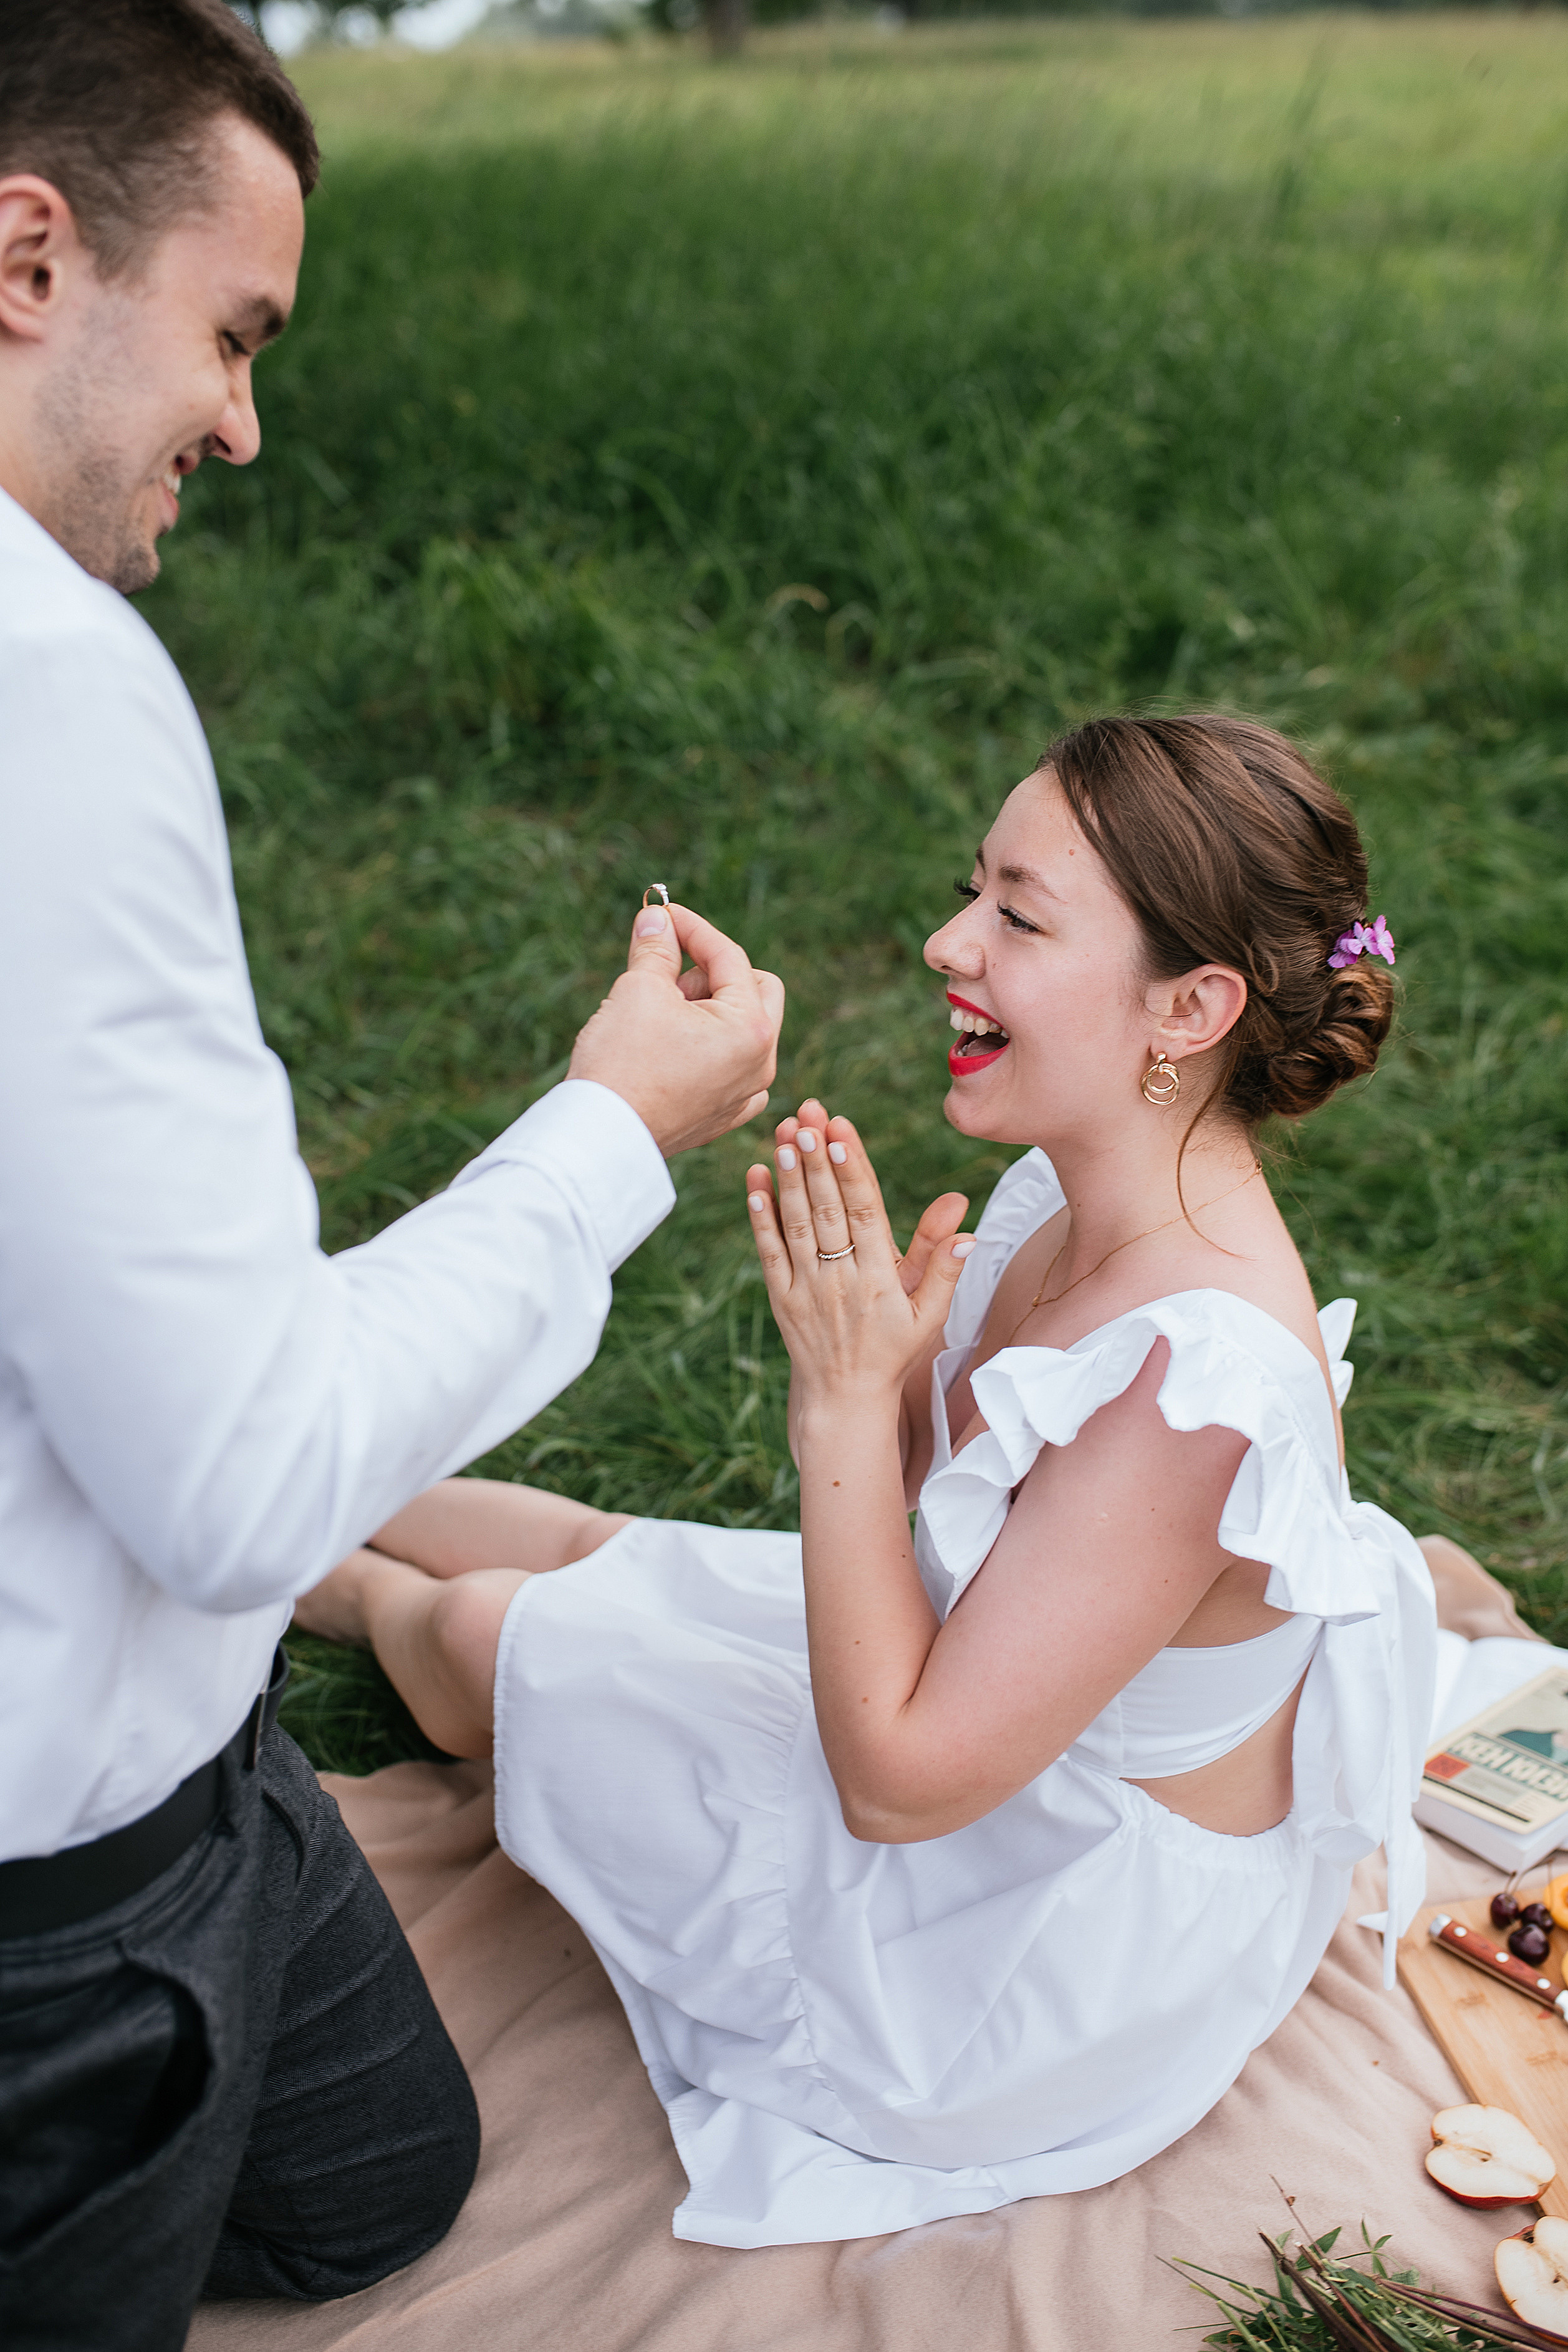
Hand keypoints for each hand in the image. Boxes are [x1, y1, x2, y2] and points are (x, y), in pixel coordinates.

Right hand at [569, 900, 783, 1156]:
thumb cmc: (622, 1063)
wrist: (600, 1138)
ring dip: (707, 1010)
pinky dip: (706, 1048)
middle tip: (666, 974)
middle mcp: (762, 1064)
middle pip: (754, 990)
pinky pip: (729, 1067)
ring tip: (657, 1017)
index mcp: (751, 1028)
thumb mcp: (638, 990)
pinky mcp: (723, 1116)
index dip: (692, 928)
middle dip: (712, 971)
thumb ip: (656, 948)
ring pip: (741, 1029)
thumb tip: (656, 918)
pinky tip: (669, 1048)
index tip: (661, 914)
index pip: (730, 958)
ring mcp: (746, 1095)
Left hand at [747, 1103, 972, 1402]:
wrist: (846, 1400)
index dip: (852, 1171)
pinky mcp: (782, 1298)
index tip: (842, 1133)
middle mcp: (841, 1280)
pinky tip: (756, 1180)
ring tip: (784, 1134)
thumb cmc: (894, 1350)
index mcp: (880, 1279)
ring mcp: (807, 1289)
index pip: (865, 1214)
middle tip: (808, 1116)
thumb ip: (943, 1266)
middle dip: (818, 1160)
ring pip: (796, 1225)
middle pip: (827, 1211)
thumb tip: (966, 1226)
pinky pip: (768, 1252)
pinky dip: (760, 1216)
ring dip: (789, 1178)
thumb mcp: (929, 1313)